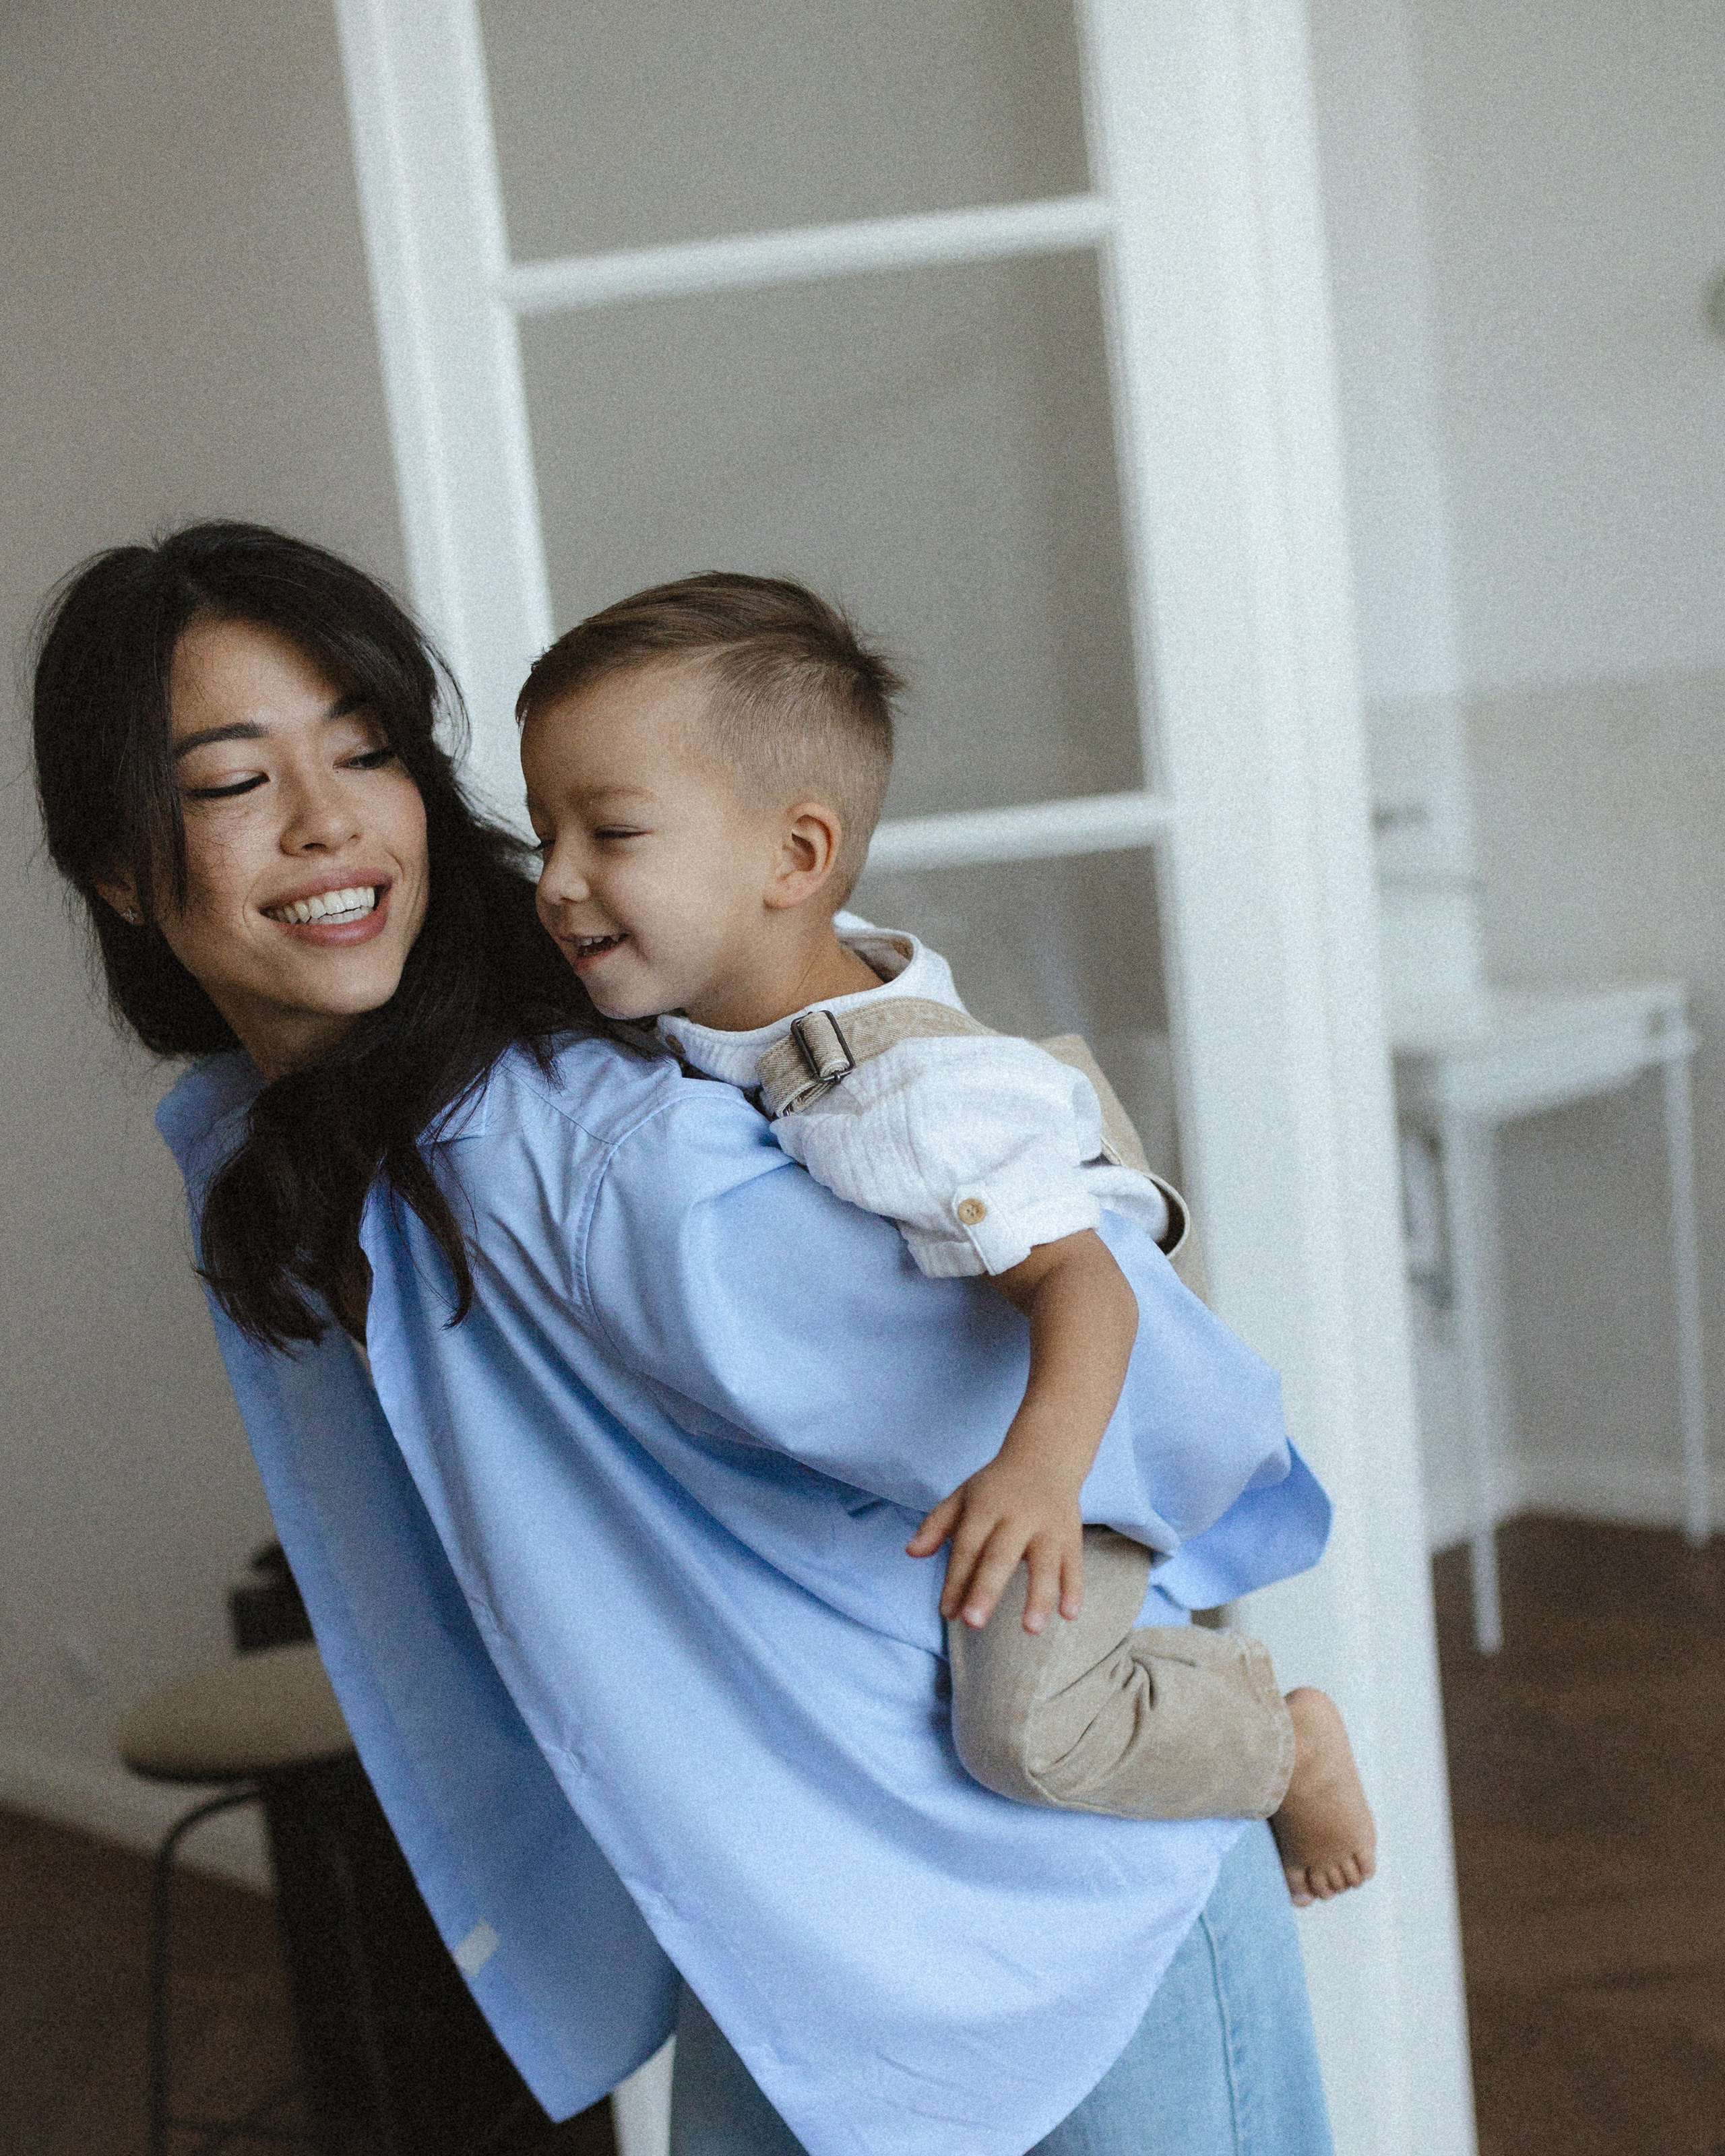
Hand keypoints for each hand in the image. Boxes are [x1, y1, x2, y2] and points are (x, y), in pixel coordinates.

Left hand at [906, 1457, 1085, 1633]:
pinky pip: (1074, 1564)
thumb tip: (911, 1552)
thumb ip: (936, 1524)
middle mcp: (1017, 1517)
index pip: (967, 1547)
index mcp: (986, 1507)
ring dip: (1038, 1596)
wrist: (1045, 1456)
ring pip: (1044, 1563)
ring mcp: (1047, 1527)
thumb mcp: (963, 1496)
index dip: (955, 1580)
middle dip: (986, 1590)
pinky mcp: (1071, 1535)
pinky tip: (1069, 1615)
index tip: (946, 1612)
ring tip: (1029, 1629)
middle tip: (972, 1623)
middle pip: (1000, 1557)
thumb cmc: (996, 1487)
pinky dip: (1074, 1589)